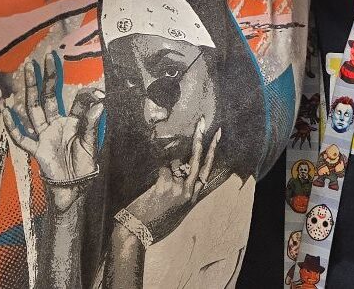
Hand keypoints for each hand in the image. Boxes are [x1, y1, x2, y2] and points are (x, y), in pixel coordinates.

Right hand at [3, 53, 104, 187]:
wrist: (74, 189)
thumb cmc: (84, 166)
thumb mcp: (91, 144)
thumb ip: (92, 124)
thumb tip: (99, 104)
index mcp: (71, 122)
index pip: (75, 101)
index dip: (84, 93)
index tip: (93, 87)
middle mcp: (56, 125)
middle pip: (49, 97)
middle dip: (47, 78)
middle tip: (45, 57)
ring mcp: (44, 136)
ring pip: (34, 109)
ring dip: (31, 90)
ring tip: (28, 71)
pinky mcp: (38, 150)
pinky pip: (23, 138)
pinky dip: (14, 127)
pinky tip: (7, 112)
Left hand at [126, 118, 220, 241]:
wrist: (137, 232)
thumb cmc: (154, 221)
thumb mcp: (175, 209)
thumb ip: (181, 189)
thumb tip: (180, 166)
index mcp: (192, 198)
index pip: (206, 170)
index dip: (212, 152)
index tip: (216, 136)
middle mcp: (188, 193)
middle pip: (197, 160)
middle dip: (200, 139)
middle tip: (201, 121)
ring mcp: (177, 189)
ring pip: (174, 163)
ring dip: (165, 167)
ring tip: (156, 185)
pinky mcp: (164, 186)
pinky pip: (161, 168)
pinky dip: (155, 172)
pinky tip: (150, 186)